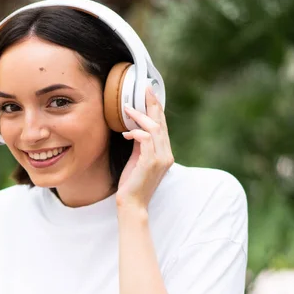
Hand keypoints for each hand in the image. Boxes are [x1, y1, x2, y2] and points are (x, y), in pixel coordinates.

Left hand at [116, 86, 173, 209]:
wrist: (132, 204)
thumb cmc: (132, 183)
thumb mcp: (137, 160)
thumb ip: (140, 145)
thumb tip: (135, 129)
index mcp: (165, 153)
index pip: (162, 126)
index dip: (157, 109)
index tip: (149, 94)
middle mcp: (166, 154)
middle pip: (161, 123)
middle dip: (152, 104)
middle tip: (144, 89)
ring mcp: (161, 159)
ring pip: (154, 128)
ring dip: (139, 117)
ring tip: (126, 109)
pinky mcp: (151, 162)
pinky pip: (145, 139)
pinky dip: (135, 132)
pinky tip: (126, 132)